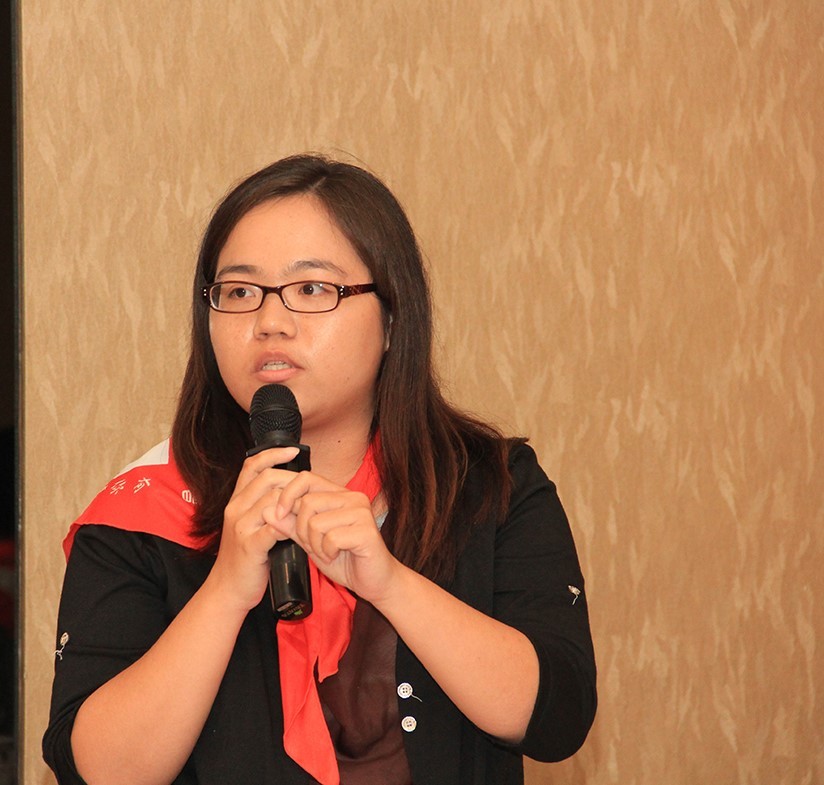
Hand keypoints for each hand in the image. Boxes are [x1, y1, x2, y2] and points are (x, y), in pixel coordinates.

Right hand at [208, 446, 301, 611]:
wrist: (227, 589)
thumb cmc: (246, 556)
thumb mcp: (250, 524)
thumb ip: (264, 505)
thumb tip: (291, 488)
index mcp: (236, 501)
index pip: (251, 466)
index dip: (272, 454)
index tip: (292, 450)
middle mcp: (235, 509)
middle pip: (266, 479)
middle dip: (292, 479)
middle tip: (310, 485)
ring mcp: (241, 527)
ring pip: (271, 500)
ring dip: (295, 502)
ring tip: (310, 508)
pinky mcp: (249, 546)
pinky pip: (273, 528)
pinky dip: (289, 526)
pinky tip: (299, 528)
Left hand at [263, 471, 400, 603]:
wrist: (374, 581)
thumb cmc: (344, 559)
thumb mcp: (310, 541)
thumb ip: (290, 525)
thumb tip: (266, 510)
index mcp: (338, 494)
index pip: (306, 478)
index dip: (287, 495)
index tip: (278, 515)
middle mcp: (352, 497)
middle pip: (307, 502)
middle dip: (301, 530)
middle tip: (314, 545)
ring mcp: (361, 512)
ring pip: (316, 522)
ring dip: (315, 544)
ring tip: (327, 552)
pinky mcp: (367, 530)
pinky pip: (331, 538)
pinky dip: (328, 552)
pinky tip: (337, 556)